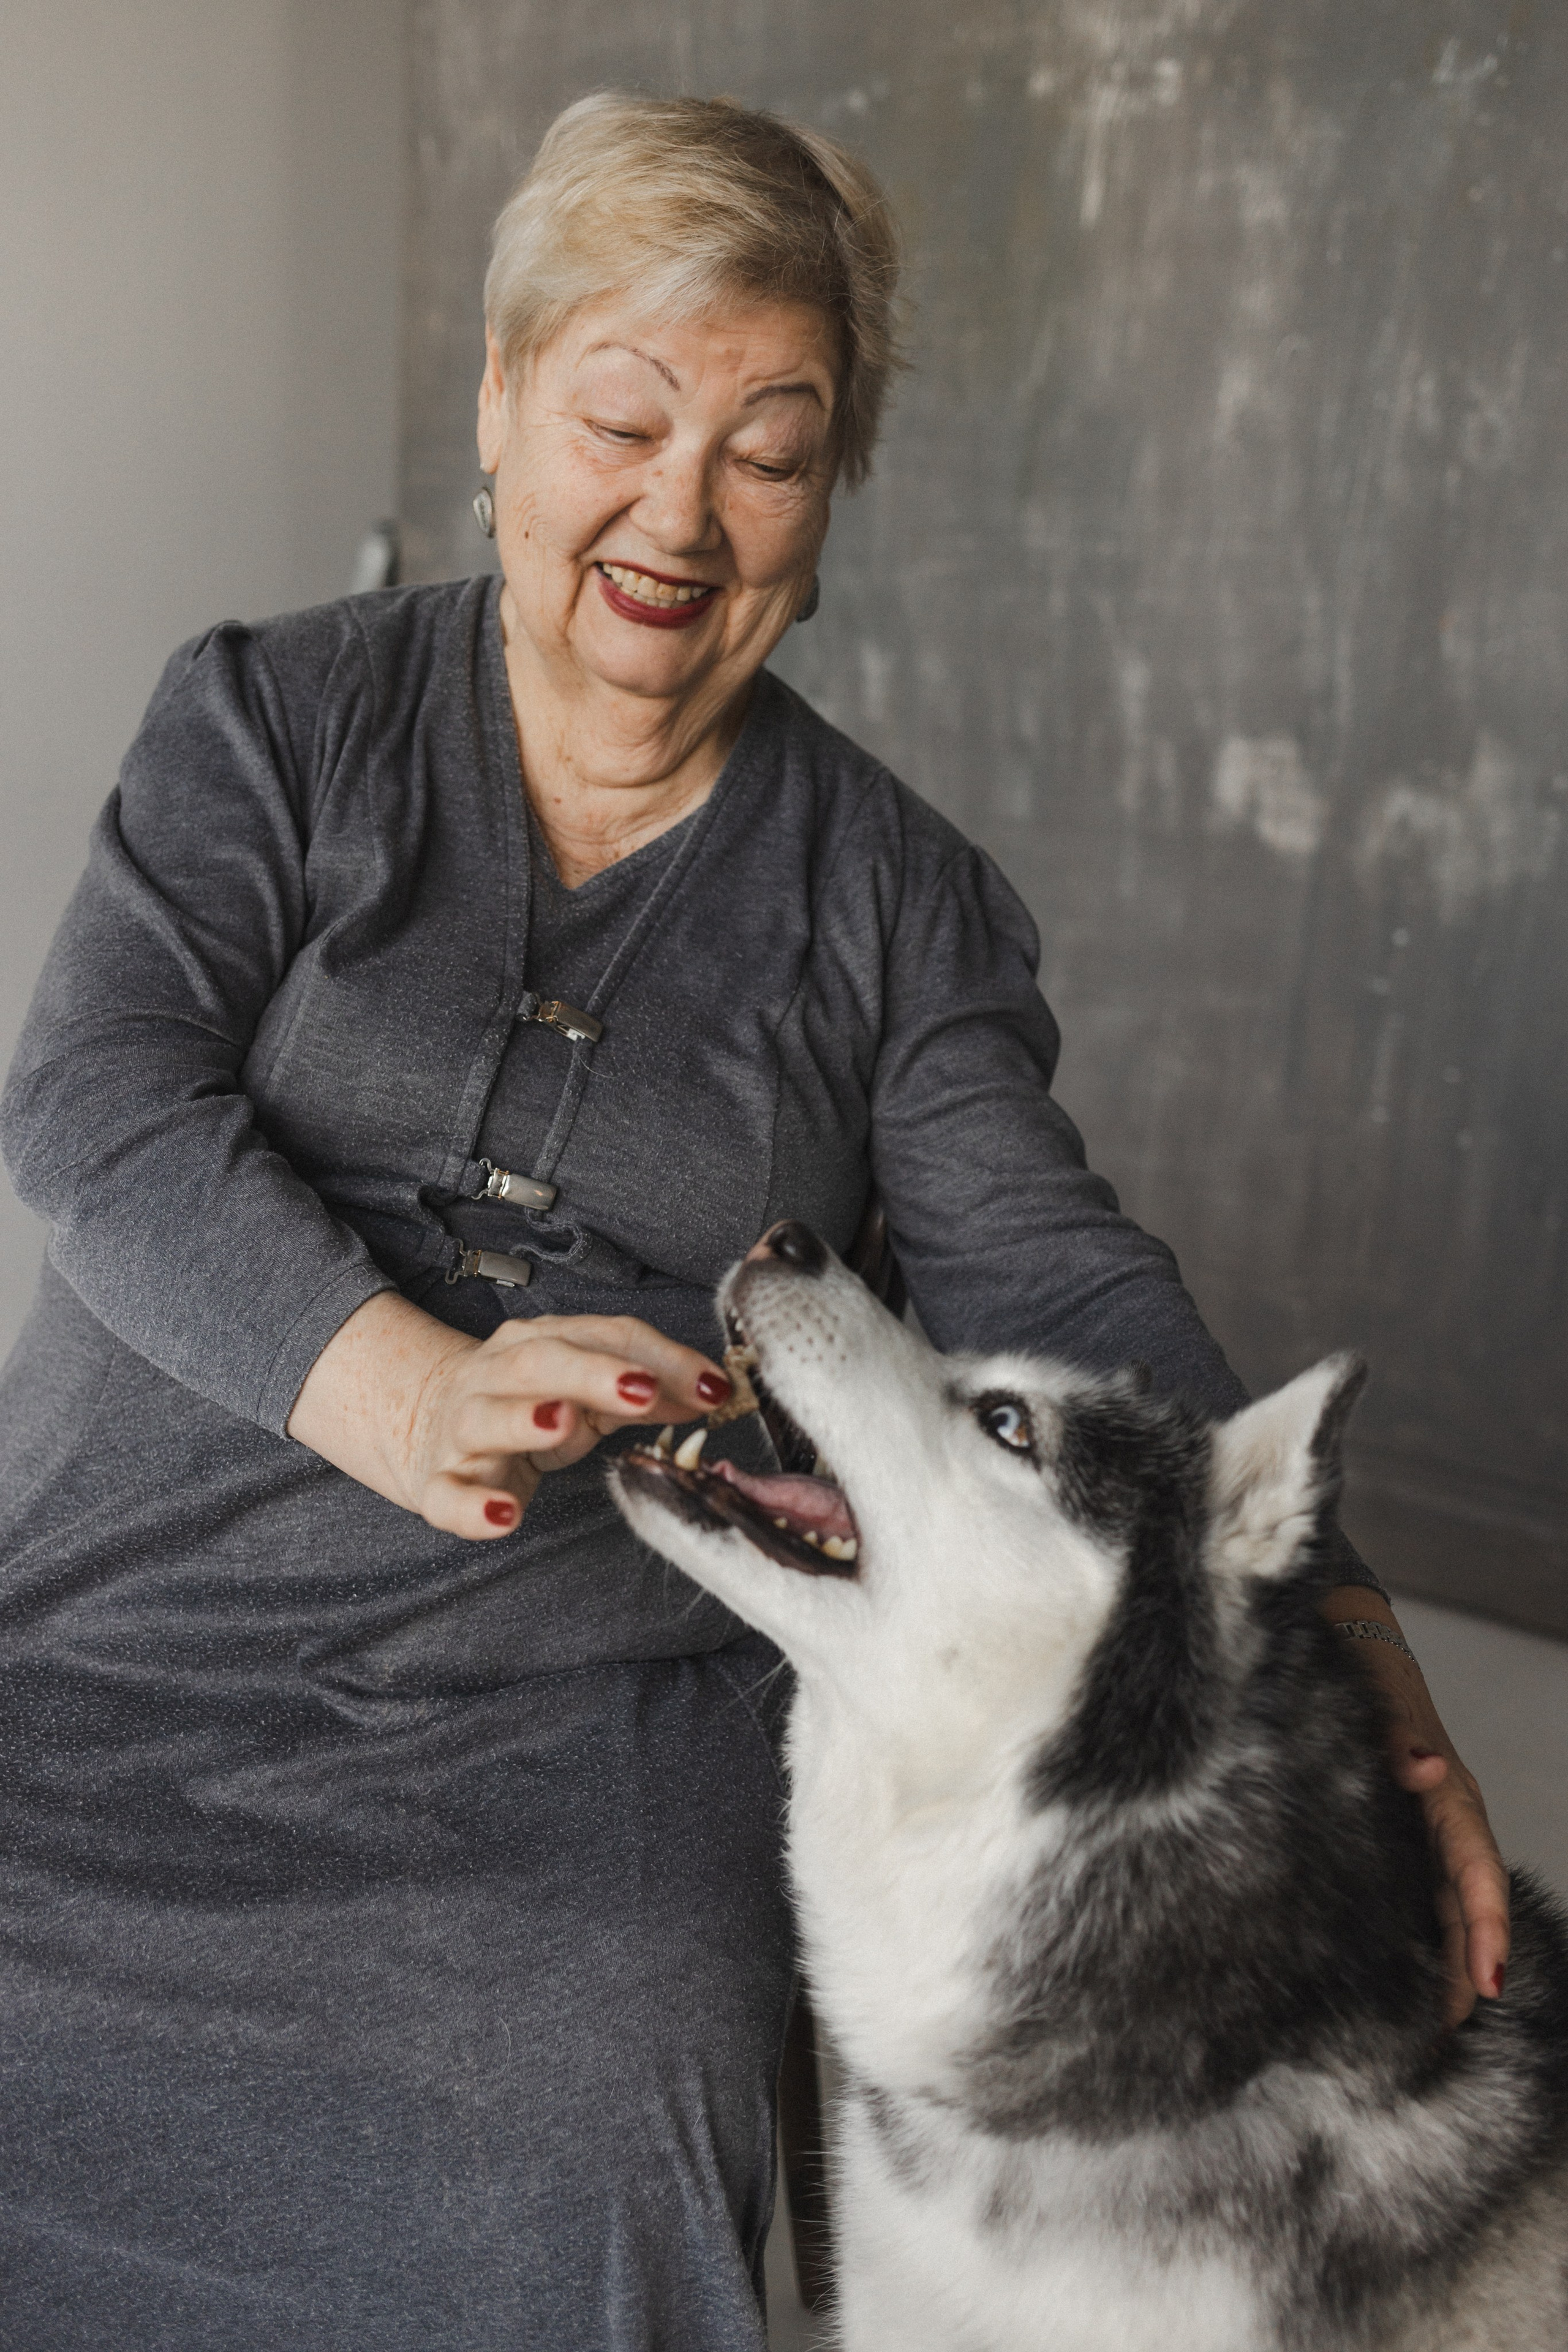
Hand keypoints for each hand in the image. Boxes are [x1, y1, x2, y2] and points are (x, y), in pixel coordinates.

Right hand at [401, 1311, 730, 1537]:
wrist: (423, 1423)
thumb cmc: (523, 1403)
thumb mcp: (585, 1389)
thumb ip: (645, 1386)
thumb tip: (710, 1391)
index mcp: (535, 1343)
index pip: (601, 1338)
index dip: (660, 1359)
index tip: (712, 1385)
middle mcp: (494, 1376)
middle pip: (541, 1363)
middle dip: (594, 1373)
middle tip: (643, 1390)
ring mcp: (461, 1429)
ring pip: (487, 1418)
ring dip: (525, 1419)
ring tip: (564, 1423)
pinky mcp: (440, 1483)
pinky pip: (450, 1498)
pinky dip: (474, 1509)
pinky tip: (505, 1517)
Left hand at [1321, 1588, 1509, 2027]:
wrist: (1350, 1656)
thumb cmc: (1370, 1682)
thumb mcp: (1384, 1703)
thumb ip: (1401, 1737)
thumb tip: (1426, 1766)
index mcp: (1451, 1800)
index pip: (1478, 1872)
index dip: (1486, 1927)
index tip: (1488, 1980)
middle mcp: (1446, 1825)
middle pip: (1467, 1908)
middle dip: (1465, 1969)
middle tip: (1448, 2034)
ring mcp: (1424, 1838)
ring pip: (1443, 1912)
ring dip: (1441, 1966)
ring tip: (1427, 2031)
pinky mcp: (1397, 1844)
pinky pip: (1415, 1901)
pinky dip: (1413, 1942)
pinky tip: (1394, 1981)